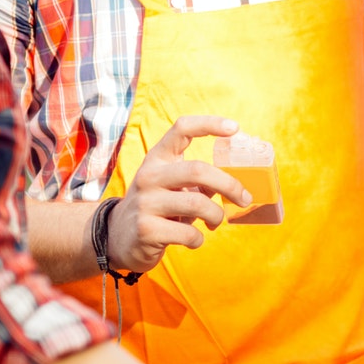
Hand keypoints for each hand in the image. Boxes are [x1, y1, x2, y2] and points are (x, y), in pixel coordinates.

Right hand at [106, 115, 250, 273]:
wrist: (118, 238)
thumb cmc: (158, 207)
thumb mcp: (173, 187)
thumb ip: (200, 181)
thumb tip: (236, 184)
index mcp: (158, 159)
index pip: (181, 129)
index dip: (209, 124)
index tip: (234, 128)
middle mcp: (149, 176)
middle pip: (198, 170)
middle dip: (229, 185)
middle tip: (245, 199)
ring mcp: (145, 203)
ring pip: (197, 203)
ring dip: (216, 215)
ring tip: (215, 222)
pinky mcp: (146, 230)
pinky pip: (188, 233)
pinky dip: (199, 239)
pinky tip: (193, 239)